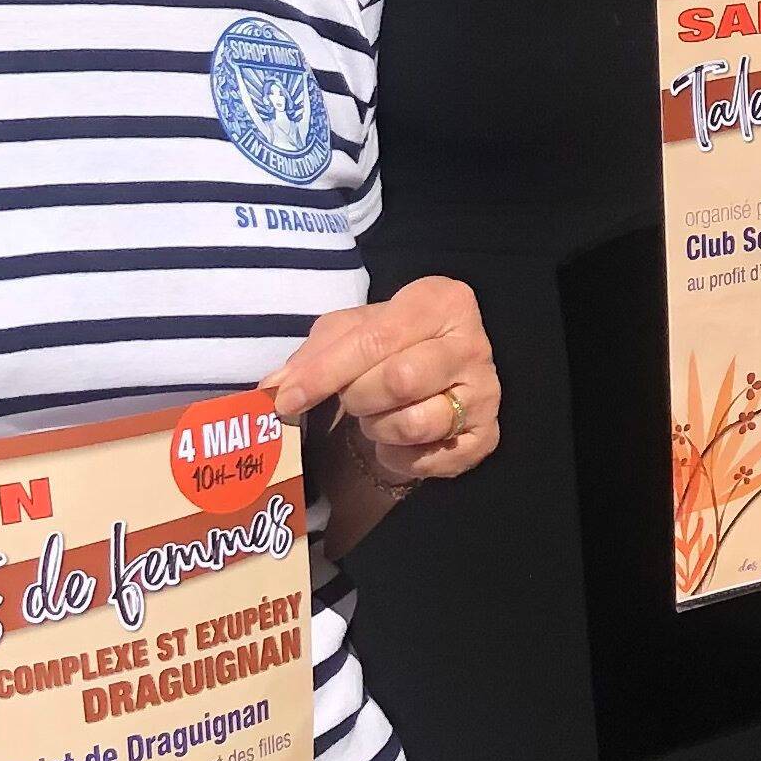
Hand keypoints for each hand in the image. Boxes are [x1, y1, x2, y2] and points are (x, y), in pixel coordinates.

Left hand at [265, 276, 498, 490]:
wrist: (428, 376)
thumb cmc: (384, 347)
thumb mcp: (346, 334)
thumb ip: (310, 356)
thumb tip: (272, 388)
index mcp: (442, 302)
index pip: (375, 339)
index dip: (325, 373)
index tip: (286, 399)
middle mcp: (473, 344)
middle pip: (399, 381)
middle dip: (358, 398)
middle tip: (351, 398)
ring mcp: (486, 392)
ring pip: (416, 423)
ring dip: (379, 427)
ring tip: (377, 416)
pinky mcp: (487, 436)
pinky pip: (431, 459)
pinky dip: (400, 458)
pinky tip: (396, 441)